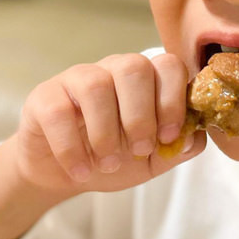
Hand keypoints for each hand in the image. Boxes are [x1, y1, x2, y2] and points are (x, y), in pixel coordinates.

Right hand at [13, 52, 205, 194]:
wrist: (63, 173)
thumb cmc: (112, 158)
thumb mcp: (151, 159)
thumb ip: (176, 148)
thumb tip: (193, 138)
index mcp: (145, 79)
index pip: (168, 65)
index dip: (173, 99)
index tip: (169, 136)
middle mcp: (112, 69)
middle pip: (134, 67)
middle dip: (141, 114)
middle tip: (139, 149)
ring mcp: (77, 78)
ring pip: (96, 85)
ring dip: (106, 132)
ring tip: (109, 163)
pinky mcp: (44, 97)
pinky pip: (59, 111)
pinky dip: (73, 147)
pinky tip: (82, 170)